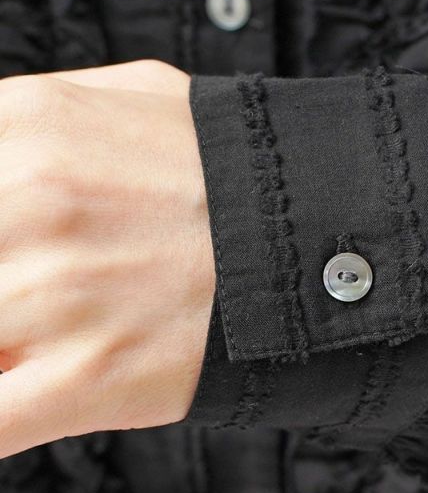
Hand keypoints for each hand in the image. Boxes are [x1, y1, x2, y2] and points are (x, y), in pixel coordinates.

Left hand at [0, 59, 215, 458]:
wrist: (331, 235)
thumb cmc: (236, 169)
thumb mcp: (134, 94)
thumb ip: (32, 110)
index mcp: (24, 125)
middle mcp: (28, 202)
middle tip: (20, 303)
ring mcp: (54, 294)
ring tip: (32, 343)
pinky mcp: (88, 377)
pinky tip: (16, 398)